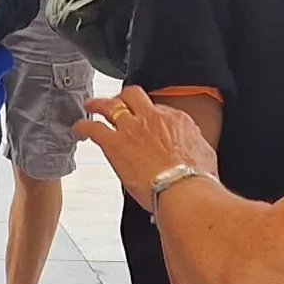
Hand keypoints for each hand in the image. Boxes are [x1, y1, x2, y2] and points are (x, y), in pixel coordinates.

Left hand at [77, 87, 217, 206]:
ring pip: (110, 104)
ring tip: (91, 106)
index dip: (149, 115)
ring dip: (98, 104)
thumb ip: (194, 149)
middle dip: (123, 97)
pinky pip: (93, 128)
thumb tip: (193, 154)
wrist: (183, 188)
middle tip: (116, 102)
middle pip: (134, 95)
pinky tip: (78, 129)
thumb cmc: (195, 179)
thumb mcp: (204, 156)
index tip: (146, 123)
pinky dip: (83, 126)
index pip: (159, 109)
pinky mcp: (115, 143)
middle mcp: (153, 117)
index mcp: (176, 120)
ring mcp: (132, 128)